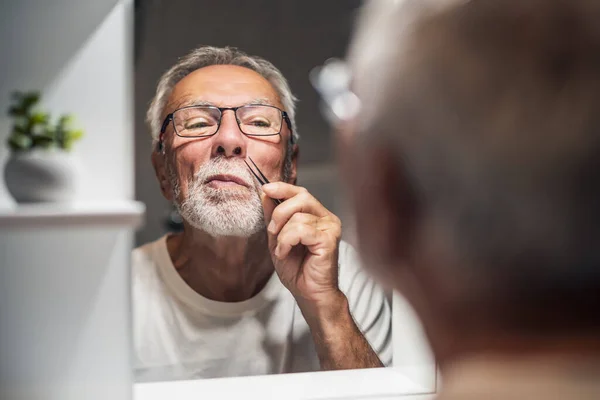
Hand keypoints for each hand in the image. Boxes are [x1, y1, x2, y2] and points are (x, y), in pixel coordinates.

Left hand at [261, 182, 342, 314]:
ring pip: (298, 216)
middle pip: (301, 197)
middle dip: (279, 212)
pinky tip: (286, 253)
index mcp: (316, 215)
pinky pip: (301, 230)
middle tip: (272, 231)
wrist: (308, 293)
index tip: (266, 189)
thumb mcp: (277, 239)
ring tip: (282, 250)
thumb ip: (273, 217)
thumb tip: (266, 194)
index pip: (301, 192)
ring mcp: (330, 228)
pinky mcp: (329, 239)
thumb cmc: (297, 269)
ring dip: (282, 234)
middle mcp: (327, 218)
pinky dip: (287, 241)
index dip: (283, 188)